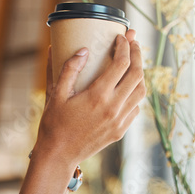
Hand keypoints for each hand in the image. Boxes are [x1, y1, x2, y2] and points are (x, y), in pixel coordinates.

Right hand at [35, 28, 145, 169]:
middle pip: (137, 74)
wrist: (59, 156)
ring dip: (140, 74)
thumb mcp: (55, 95)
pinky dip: (135, 94)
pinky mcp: (120, 131)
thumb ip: (69, 70)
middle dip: (137, 54)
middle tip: (132, 43)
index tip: (121, 37)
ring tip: (132, 63)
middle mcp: (113, 108)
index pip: (121, 63)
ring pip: (141, 91)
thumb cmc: (54, 124)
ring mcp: (119, 121)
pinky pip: (135, 108)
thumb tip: (82, 49)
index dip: (124, 46)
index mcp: (98, 96)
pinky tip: (126, 88)